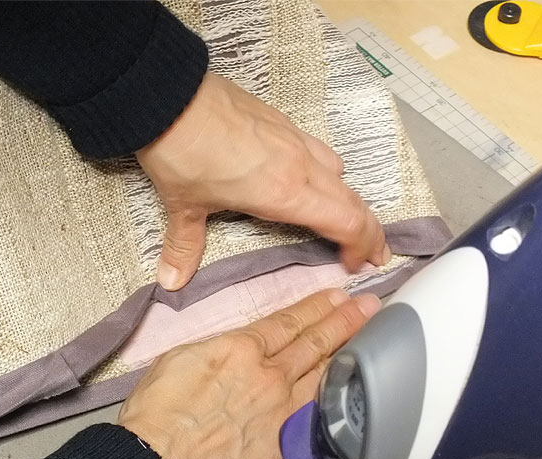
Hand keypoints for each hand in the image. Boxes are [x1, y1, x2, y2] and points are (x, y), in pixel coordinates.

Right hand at [117, 288, 380, 458]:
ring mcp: (283, 412)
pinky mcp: (288, 447)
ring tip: (369, 333)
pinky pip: (319, 418)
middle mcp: (269, 376)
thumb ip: (216, 349)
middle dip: (343, 320)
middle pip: (315, 342)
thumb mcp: (178, 359)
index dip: (315, 307)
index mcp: (241, 350)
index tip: (334, 296)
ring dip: (348, 351)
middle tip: (368, 305)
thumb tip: (232, 349)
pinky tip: (353, 387)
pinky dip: (338, 398)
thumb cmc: (157, 416)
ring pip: (324, 374)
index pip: (287, 322)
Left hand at [136, 73, 390, 290]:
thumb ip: (184, 247)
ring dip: (347, 200)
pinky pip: (318, 151)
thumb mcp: (184, 206)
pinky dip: (326, 173)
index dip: (361, 247)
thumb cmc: (181, 153)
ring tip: (341, 218)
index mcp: (285, 193)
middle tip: (373, 253)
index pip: (347, 222)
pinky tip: (307, 180)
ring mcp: (293, 139)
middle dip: (369, 231)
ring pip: (338, 173)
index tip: (356, 266)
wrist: (168, 94)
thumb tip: (172, 281)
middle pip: (353, 201)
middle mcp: (299, 165)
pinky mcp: (281, 122)